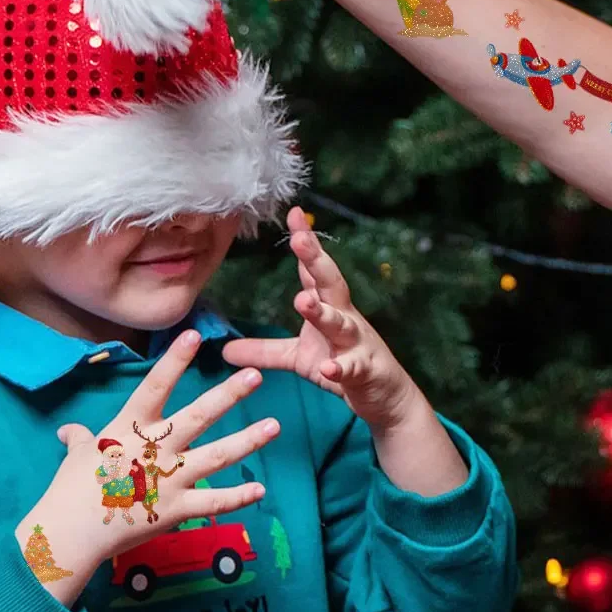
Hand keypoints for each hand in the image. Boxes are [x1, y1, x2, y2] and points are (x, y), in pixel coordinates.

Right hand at [20, 330, 278, 585]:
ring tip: (274, 426)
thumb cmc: (69, 490)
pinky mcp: (175, 510)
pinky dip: (237, 497)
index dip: (175, 360)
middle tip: (256, 377)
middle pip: (198, 416)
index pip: (155, 386)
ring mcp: (168, 479)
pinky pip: (212, 503)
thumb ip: (82, 439)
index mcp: (130, 428)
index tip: (196, 335)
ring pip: (216, 456)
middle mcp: (155, 449)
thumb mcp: (77, 456)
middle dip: (229, 395)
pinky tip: (260, 490)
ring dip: (247, 441)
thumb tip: (70, 430)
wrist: (67, 536)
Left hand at [224, 208, 420, 430]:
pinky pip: (352, 368)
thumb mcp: (299, 357)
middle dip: (316, 260)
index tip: (293, 214)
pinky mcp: (366, 370)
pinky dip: (341, 367)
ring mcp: (357, 343)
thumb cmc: (344, 366)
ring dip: (322, 312)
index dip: (305, 242)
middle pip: (330, 283)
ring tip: (303, 301)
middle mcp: (345, 317)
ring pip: (340, 322)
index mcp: (329, 307)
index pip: (313, 270)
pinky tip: (330, 368)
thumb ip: (265, 350)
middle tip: (300, 239)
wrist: (386, 397)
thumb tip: (226, 349)